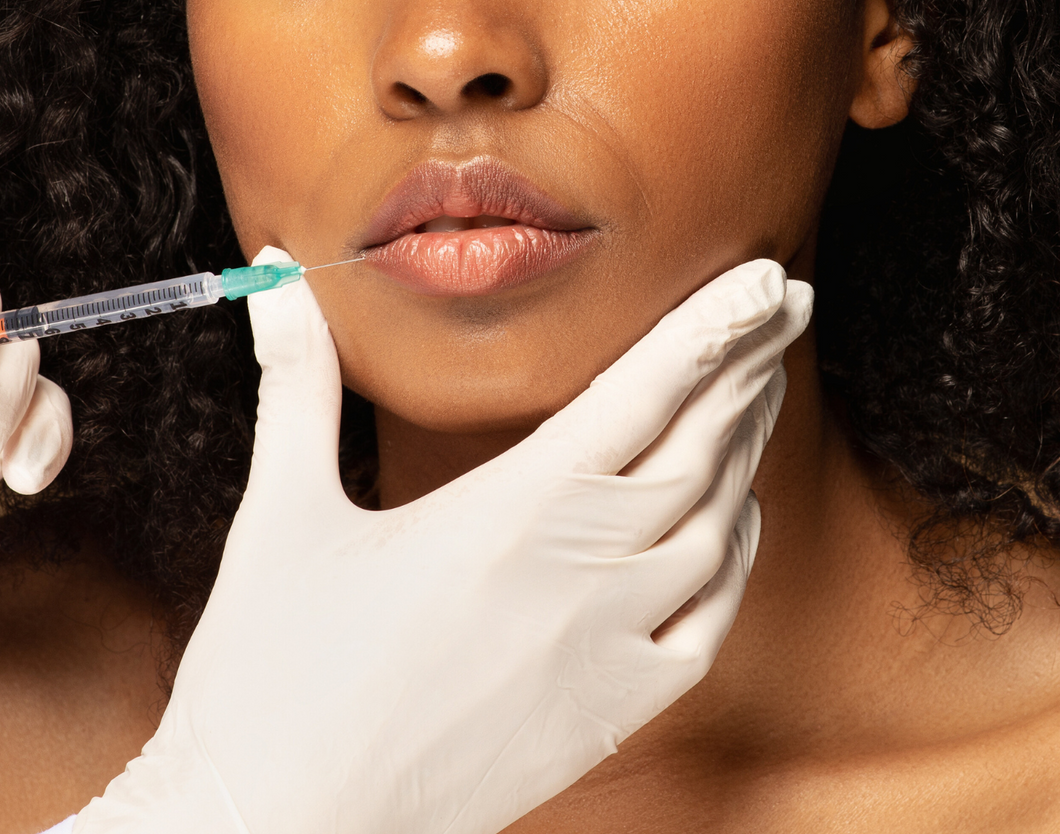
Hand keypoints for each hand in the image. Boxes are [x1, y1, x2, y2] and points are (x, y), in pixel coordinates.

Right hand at [75, 247, 811, 833]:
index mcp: (509, 509)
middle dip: (749, 366)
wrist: (285, 821)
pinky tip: (737, 524)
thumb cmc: (273, 675)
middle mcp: (581, 572)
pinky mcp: (614, 716)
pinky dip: (736, 561)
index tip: (767, 279)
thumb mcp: (283, 516)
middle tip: (786, 309)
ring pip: (717, 528)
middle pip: (699, 446)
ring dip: (746, 451)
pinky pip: (709, 624)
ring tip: (760, 394)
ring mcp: (608, 649)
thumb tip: (281, 289)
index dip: (715, 325)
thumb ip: (298, 390)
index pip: (643, 390)